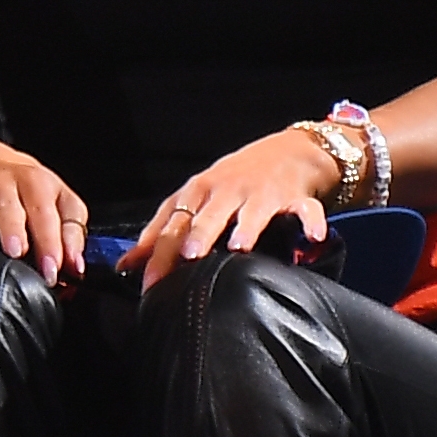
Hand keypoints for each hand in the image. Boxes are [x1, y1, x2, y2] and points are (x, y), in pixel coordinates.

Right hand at [0, 140, 89, 282]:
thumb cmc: (30, 195)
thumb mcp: (59, 203)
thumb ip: (71, 234)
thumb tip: (76, 269)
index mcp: (37, 183)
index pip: (49, 210)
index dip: (55, 240)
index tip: (57, 268)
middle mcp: (4, 183)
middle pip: (10, 206)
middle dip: (14, 230)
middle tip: (18, 253)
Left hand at [124, 127, 342, 289]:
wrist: (287, 151)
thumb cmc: (232, 183)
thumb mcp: (194, 199)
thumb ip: (161, 231)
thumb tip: (125, 264)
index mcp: (198, 192)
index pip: (173, 223)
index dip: (158, 253)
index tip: (149, 284)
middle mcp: (227, 191)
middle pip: (209, 215)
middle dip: (200, 234)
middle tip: (190, 255)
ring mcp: (261, 193)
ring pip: (253, 210)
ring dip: (246, 226)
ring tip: (240, 246)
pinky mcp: (294, 197)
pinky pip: (304, 210)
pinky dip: (310, 221)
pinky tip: (312, 236)